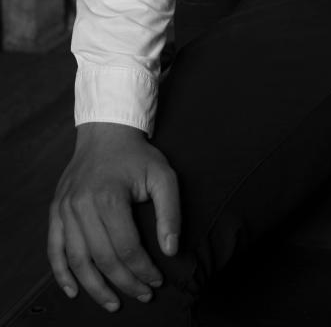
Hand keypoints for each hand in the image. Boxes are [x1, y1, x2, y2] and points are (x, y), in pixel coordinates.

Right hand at [48, 122, 179, 310]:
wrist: (106, 132)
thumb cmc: (138, 156)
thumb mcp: (163, 176)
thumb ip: (170, 212)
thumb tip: (170, 249)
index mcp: (108, 197)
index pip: (126, 248)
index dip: (143, 270)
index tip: (156, 280)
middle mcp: (82, 205)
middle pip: (103, 258)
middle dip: (125, 283)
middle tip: (142, 295)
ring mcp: (65, 209)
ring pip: (77, 260)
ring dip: (94, 287)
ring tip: (113, 303)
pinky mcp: (56, 210)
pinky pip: (54, 249)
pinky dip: (61, 273)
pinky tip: (74, 290)